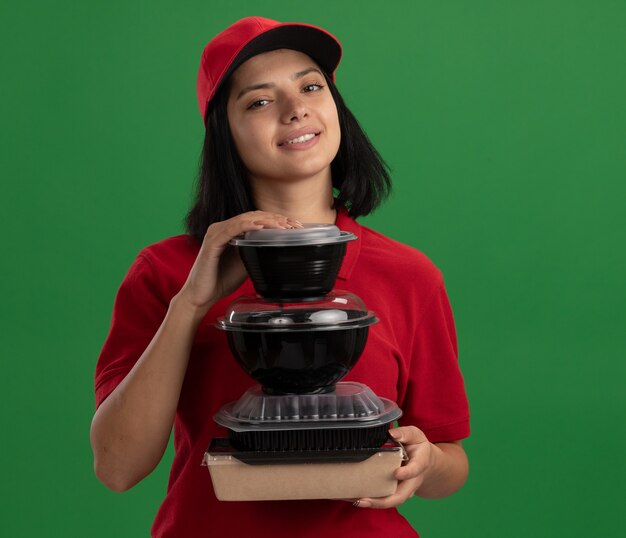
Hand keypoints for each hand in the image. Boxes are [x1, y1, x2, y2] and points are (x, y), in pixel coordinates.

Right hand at [177, 211, 302, 311]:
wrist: (202, 296)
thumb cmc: (221, 280)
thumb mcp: (246, 263)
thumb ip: (257, 251)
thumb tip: (277, 246)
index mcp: (230, 230)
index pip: (256, 219)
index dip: (276, 220)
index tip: (294, 225)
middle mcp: (222, 227)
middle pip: (253, 216)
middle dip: (276, 219)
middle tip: (294, 224)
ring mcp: (216, 233)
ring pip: (245, 220)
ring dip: (266, 221)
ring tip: (283, 225)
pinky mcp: (212, 242)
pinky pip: (232, 230)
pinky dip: (248, 226)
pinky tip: (261, 227)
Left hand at [354, 426, 436, 508]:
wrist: (425, 463)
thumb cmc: (418, 447)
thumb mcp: (415, 435)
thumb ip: (405, 433)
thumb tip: (391, 433)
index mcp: (419, 465)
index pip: (414, 470)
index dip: (406, 473)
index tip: (396, 473)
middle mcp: (411, 482)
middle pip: (400, 496)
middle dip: (382, 501)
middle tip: (364, 499)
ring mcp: (403, 490)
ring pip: (390, 501)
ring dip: (373, 503)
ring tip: (356, 500)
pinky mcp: (394, 491)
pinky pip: (384, 499)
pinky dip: (370, 500)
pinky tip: (355, 498)